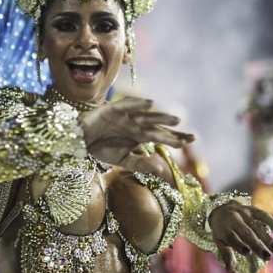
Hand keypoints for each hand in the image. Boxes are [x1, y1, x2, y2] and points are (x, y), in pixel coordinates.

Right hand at [79, 97, 194, 166]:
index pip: (161, 136)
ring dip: (160, 116)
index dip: (175, 138)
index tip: (191, 140)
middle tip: (189, 136)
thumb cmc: (102, 148)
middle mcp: (136, 124)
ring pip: (147, 116)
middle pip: (157, 127)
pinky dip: (138, 104)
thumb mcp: (123, 160)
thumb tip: (161, 169)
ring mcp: (126, 116)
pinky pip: (128, 105)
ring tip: (175, 120)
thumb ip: (141, 164)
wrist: (80, 140)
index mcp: (140, 136)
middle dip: (172, 130)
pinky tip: (150, 103)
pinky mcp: (114, 109)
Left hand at [208, 203, 272, 269]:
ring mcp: (244, 213)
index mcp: (224, 229)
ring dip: (268, 239)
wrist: (220, 209)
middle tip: (267, 257)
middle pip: (247, 233)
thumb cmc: (222, 230)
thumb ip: (226, 253)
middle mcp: (234, 220)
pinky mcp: (252, 209)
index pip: (232, 237)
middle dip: (257, 245)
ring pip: (257, 226)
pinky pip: (263, 215)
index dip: (239, 245)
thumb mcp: (219, 241)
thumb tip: (230, 269)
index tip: (248, 253)